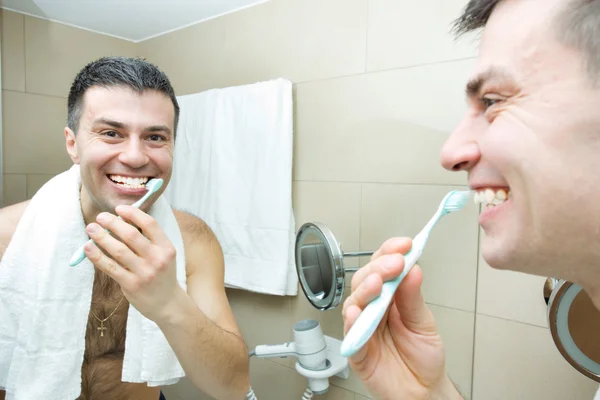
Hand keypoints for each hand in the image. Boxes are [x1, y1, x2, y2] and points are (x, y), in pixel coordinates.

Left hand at [84, 205, 181, 321]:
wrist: (167, 303)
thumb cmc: (162, 275)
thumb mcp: (164, 255)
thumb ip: (149, 240)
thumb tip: (123, 220)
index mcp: (166, 247)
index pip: (149, 224)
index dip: (132, 213)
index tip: (119, 209)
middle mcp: (156, 258)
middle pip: (131, 235)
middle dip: (113, 223)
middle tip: (100, 217)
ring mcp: (144, 272)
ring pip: (118, 250)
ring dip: (101, 237)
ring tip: (91, 228)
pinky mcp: (131, 284)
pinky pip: (110, 267)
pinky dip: (97, 256)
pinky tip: (88, 248)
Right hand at [342, 237, 454, 399]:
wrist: (423, 392)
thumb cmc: (423, 358)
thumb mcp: (425, 324)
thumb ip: (414, 298)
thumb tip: (413, 269)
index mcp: (390, 298)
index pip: (384, 268)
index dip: (390, 252)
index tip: (404, 245)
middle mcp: (373, 309)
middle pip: (366, 280)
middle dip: (379, 268)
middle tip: (395, 263)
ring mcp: (363, 327)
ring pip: (354, 301)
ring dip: (365, 289)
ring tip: (377, 283)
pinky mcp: (357, 349)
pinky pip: (350, 333)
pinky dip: (352, 321)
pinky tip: (357, 311)